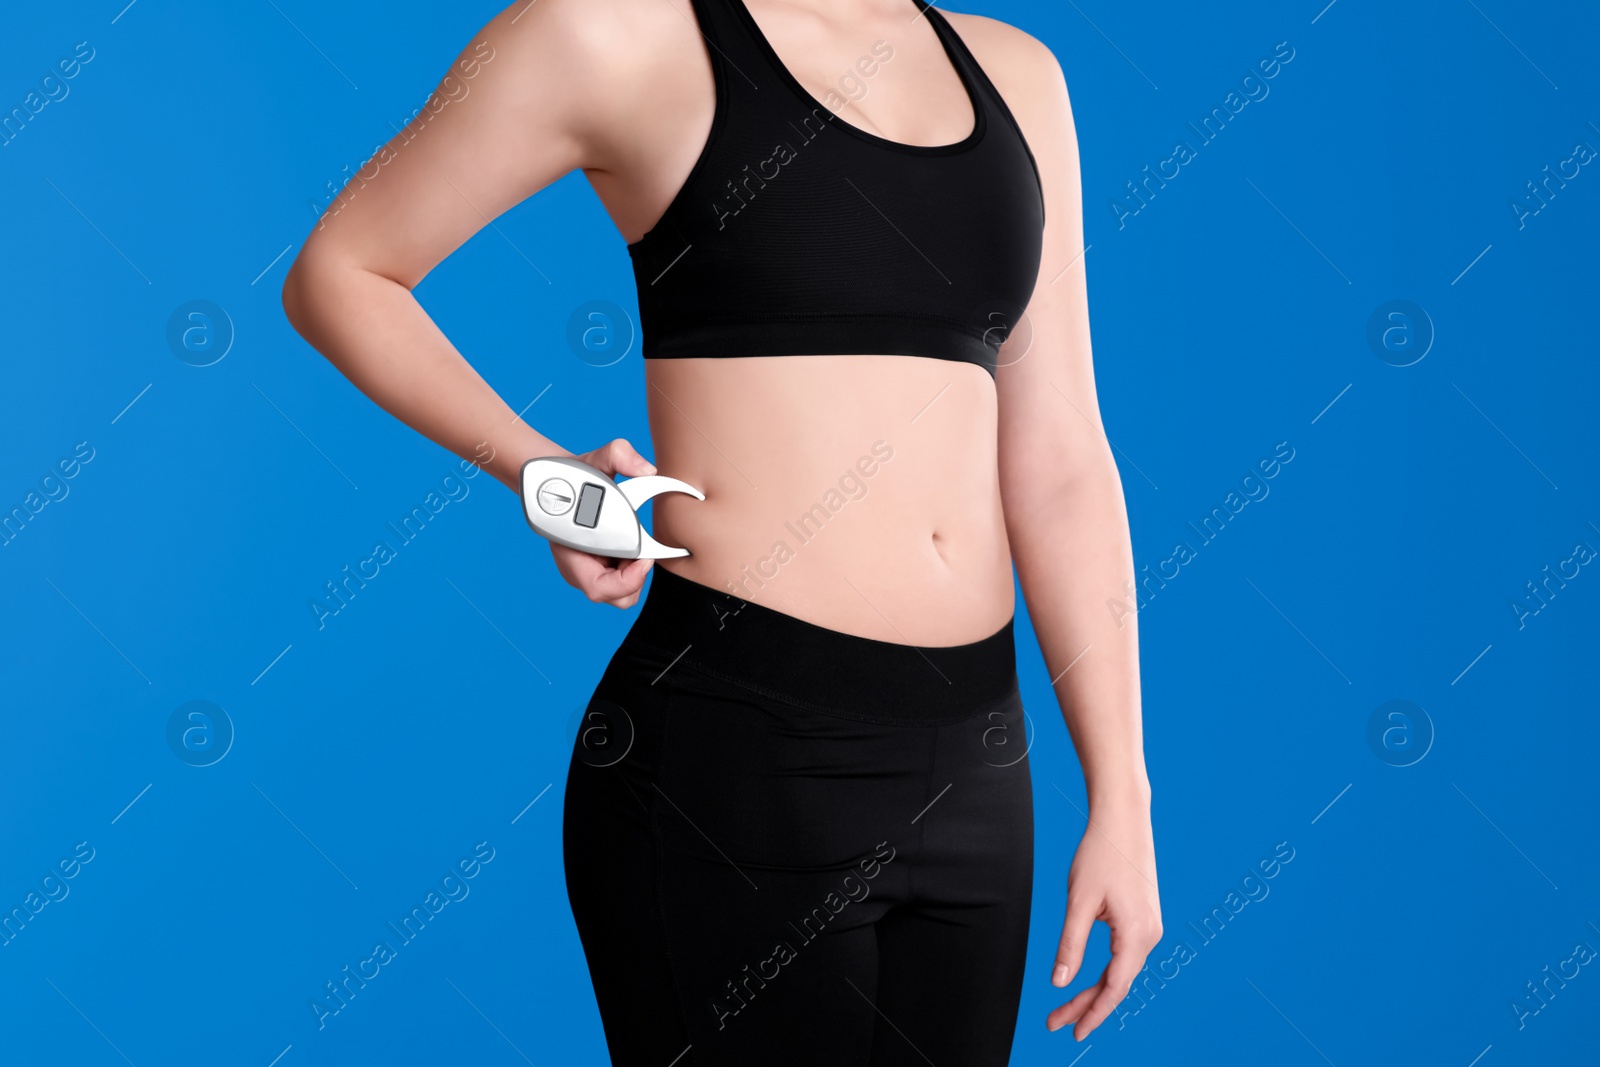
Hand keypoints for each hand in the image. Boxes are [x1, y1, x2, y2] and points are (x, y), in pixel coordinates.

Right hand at [547, 438, 658, 608]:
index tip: (644, 556)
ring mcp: (588, 571)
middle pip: (616, 597)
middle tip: (642, 552)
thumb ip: (621, 454)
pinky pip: (622, 583)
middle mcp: (578, 570)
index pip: (600, 588)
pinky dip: (633, 571)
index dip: (627, 580)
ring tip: (637, 547)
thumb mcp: (598, 457)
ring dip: (636, 576)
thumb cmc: (577, 473)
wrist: (560, 478)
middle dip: (635, 579)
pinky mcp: (598, 569)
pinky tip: (634, 546)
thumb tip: (648, 470)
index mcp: (571, 555)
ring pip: (621, 594)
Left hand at [1046, 805, 1161, 1039]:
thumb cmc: (1100, 854)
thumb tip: (1060, 983)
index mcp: (1136, 933)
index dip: (1092, 1013)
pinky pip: (1124, 956)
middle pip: (1117, 984)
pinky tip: (1087, 982)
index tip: (1071, 1033)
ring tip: (1064, 1008)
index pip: (1113, 987)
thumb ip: (1070, 945)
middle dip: (1086, 1006)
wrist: (1123, 819)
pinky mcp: (1143, 918)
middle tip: (1054, 1023)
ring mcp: (1149, 927)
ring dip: (1094, 990)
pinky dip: (1105, 973)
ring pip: (1121, 971)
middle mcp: (1149, 934)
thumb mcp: (1079, 901)